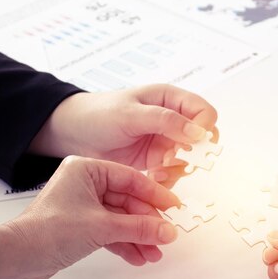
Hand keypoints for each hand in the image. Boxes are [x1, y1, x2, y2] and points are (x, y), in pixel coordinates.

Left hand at [0, 156, 179, 278]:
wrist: (16, 258)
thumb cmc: (48, 232)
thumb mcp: (102, 227)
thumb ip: (139, 228)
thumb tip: (168, 230)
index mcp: (87, 169)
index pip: (131, 179)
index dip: (155, 196)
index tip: (174, 208)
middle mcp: (85, 184)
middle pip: (128, 201)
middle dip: (147, 223)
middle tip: (165, 237)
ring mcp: (82, 206)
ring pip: (121, 219)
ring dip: (138, 237)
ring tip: (154, 254)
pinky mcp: (80, 226)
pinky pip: (110, 232)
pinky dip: (124, 243)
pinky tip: (138, 257)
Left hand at [30, 84, 218, 187]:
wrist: (73, 134)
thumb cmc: (98, 114)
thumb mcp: (131, 114)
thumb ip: (165, 121)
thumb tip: (198, 133)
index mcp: (170, 99)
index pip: (204, 112)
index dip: (204, 128)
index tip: (193, 144)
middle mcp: (172, 120)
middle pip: (201, 139)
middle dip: (191, 153)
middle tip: (174, 160)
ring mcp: (165, 142)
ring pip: (189, 159)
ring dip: (178, 169)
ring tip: (158, 171)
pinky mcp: (156, 160)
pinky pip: (173, 173)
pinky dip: (167, 179)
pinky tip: (152, 177)